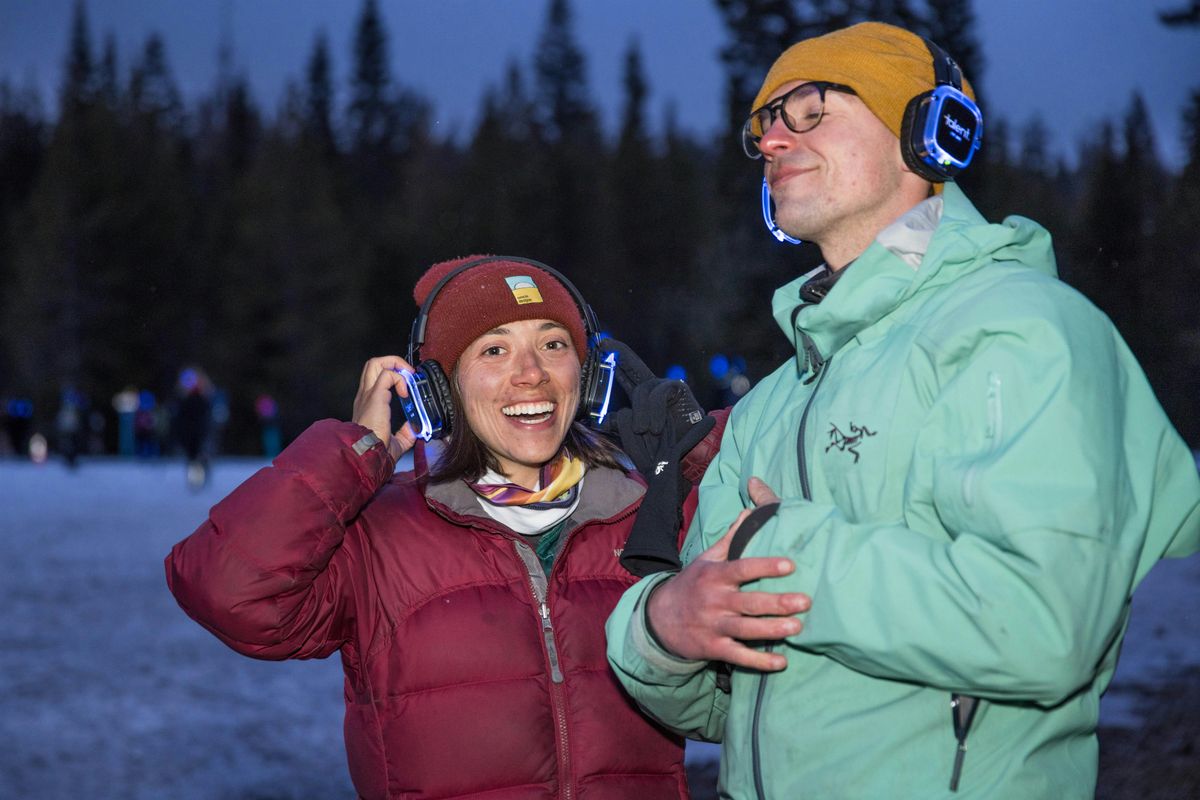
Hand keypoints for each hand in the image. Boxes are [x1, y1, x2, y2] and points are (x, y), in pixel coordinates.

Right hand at [351, 356, 417, 461]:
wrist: (366, 456)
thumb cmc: (375, 451)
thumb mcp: (395, 441)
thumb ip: (405, 433)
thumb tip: (415, 428)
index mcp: (368, 404)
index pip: (376, 379)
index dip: (394, 377)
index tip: (407, 387)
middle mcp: (365, 396)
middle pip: (372, 364)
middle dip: (393, 362)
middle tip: (408, 375)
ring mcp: (368, 395)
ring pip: (375, 363)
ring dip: (395, 364)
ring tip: (408, 376)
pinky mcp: (375, 397)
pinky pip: (388, 375)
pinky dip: (400, 378)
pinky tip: (405, 392)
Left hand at [601, 339, 708, 476]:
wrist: (689, 450)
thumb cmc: (662, 444)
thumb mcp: (635, 436)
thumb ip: (620, 425)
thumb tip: (600, 420)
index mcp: (642, 396)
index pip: (626, 374)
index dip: (615, 359)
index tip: (602, 344)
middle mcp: (652, 387)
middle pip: (633, 366)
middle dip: (620, 354)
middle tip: (605, 344)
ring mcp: (665, 386)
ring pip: (641, 390)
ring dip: (640, 412)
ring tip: (642, 430)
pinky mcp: (677, 389)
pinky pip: (658, 395)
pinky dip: (654, 412)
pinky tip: (655, 427)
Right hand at [646, 479, 807, 670]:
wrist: (659, 619)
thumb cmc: (691, 584)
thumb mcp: (706, 559)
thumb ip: (731, 538)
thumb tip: (750, 511)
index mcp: (715, 576)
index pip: (742, 568)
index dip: (766, 566)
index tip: (790, 565)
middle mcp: (714, 601)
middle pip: (749, 602)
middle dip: (778, 602)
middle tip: (805, 601)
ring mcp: (714, 626)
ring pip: (746, 629)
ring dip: (773, 630)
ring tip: (798, 628)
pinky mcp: (713, 648)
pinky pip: (738, 656)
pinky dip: (760, 661)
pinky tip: (781, 662)